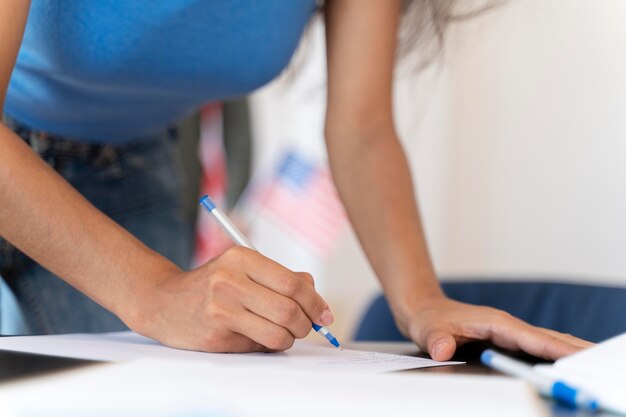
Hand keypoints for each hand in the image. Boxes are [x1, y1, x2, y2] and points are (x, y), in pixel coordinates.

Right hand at [129, 247, 333, 352]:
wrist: (163, 302)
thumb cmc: (211, 285)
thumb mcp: (242, 269)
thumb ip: (280, 277)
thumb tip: (313, 291)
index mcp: (241, 258)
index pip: (292, 283)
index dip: (315, 302)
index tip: (324, 314)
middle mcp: (230, 281)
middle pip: (289, 309)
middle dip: (306, 323)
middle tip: (306, 327)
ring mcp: (221, 309)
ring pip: (278, 332)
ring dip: (289, 338)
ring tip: (284, 334)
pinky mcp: (215, 335)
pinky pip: (258, 346)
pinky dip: (268, 345)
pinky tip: (258, 336)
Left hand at [396, 296, 592, 360]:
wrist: (424, 310)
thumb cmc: (429, 319)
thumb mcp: (429, 331)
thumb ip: (437, 340)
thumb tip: (443, 350)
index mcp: (495, 323)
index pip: (532, 338)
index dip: (555, 348)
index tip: (577, 357)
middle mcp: (507, 326)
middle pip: (548, 338)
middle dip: (574, 350)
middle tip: (598, 363)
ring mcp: (509, 332)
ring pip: (546, 340)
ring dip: (569, 351)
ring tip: (593, 362)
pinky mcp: (507, 339)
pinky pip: (537, 346)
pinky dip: (556, 352)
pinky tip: (567, 361)